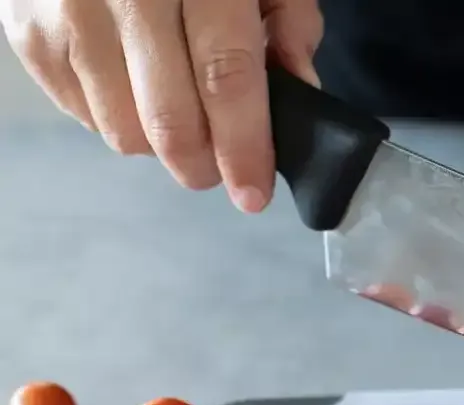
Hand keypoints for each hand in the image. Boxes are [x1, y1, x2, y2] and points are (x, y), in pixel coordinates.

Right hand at [2, 0, 322, 211]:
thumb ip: (288, 21)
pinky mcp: (26, 30)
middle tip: (220, 170)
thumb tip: (301, 93)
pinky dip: (116, 119)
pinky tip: (134, 88)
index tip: (254, 193)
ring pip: (121, 129)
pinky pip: (80, 114)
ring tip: (179, 116)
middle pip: (168, 118)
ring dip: (159, 145)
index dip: (243, 147)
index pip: (225, 77)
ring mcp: (66, 11)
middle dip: (202, 164)